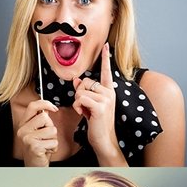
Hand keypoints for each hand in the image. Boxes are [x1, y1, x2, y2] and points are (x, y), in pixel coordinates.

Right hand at [16, 100, 58, 166]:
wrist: (34, 166)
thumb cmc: (38, 150)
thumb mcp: (37, 133)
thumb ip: (40, 121)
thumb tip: (48, 109)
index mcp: (23, 124)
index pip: (33, 106)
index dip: (45, 104)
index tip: (54, 108)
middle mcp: (23, 130)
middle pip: (45, 117)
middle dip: (51, 128)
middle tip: (46, 137)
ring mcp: (28, 138)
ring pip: (51, 130)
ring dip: (53, 139)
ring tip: (46, 145)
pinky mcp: (34, 146)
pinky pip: (53, 142)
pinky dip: (53, 148)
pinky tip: (46, 151)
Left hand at [72, 43, 116, 157]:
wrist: (104, 141)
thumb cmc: (97, 124)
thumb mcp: (90, 105)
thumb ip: (84, 91)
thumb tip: (76, 80)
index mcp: (109, 91)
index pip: (107, 72)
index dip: (106, 58)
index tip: (106, 45)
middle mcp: (109, 93)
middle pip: (86, 81)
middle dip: (79, 93)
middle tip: (85, 107)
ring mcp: (106, 99)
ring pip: (81, 91)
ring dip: (78, 102)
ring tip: (85, 112)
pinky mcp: (100, 107)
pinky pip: (80, 98)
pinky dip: (78, 107)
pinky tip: (84, 115)